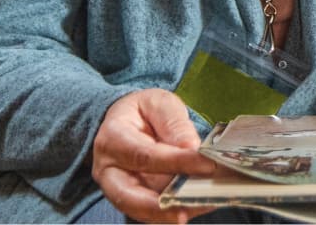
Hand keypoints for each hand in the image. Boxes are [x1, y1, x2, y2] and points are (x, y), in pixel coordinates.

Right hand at [91, 88, 218, 223]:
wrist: (125, 120)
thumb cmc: (143, 111)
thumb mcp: (159, 103)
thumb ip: (174, 124)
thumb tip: (192, 148)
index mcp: (112, 138)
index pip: (145, 155)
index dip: (176, 162)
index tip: (206, 164)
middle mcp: (108, 170)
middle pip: (131, 196)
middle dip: (164, 205)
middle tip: (196, 203)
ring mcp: (116, 189)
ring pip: (140, 210)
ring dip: (172, 212)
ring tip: (203, 204)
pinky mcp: (131, 201)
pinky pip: (150, 212)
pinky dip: (172, 211)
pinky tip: (198, 204)